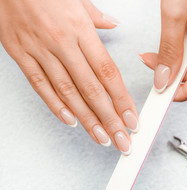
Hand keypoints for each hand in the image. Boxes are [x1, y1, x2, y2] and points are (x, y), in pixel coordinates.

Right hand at [0, 0, 137, 153]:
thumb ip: (96, 17)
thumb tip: (113, 24)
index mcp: (80, 29)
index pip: (107, 72)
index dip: (121, 100)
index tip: (132, 119)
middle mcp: (62, 43)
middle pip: (91, 89)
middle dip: (109, 119)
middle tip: (122, 140)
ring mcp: (39, 50)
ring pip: (67, 92)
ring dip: (87, 119)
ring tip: (102, 138)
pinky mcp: (19, 54)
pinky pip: (39, 85)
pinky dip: (55, 106)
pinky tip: (71, 122)